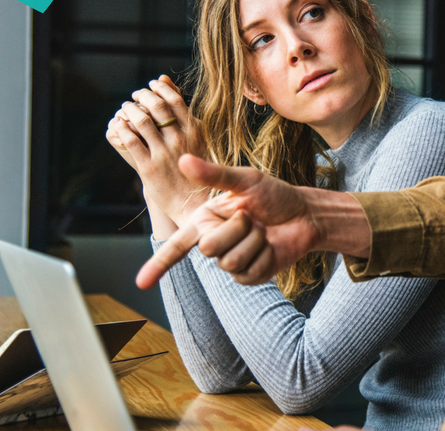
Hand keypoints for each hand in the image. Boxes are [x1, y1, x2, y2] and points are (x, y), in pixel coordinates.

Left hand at [108, 76, 206, 224]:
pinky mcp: (148, 167)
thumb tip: (171, 87)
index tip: (151, 85)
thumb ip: (185, 116)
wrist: (194, 203)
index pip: (174, 99)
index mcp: (194, 131)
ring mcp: (163, 153)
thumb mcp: (198, 140)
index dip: (159, 89)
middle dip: (142, 95)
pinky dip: (121, 129)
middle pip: (156, 106)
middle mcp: (179, 139)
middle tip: (135, 95)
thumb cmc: (198, 169)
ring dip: (129, 109)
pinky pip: (131, 141)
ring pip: (141, 121)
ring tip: (125, 108)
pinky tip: (118, 125)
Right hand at [135, 154, 370, 288]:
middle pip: (208, 248)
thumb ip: (214, 174)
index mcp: (205, 220)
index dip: (158, 265)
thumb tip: (183, 160)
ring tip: (263, 230)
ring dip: (253, 241)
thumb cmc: (274, 194)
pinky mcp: (249, 276)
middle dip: (236, 228)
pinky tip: (270, 246)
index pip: (176, 245)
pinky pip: (248, 272)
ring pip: (230, 260)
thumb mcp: (246, 180)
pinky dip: (263, 255)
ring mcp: (231, 261)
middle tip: (252, 217)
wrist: (304, 214)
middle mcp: (214, 241)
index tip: (140, 284)